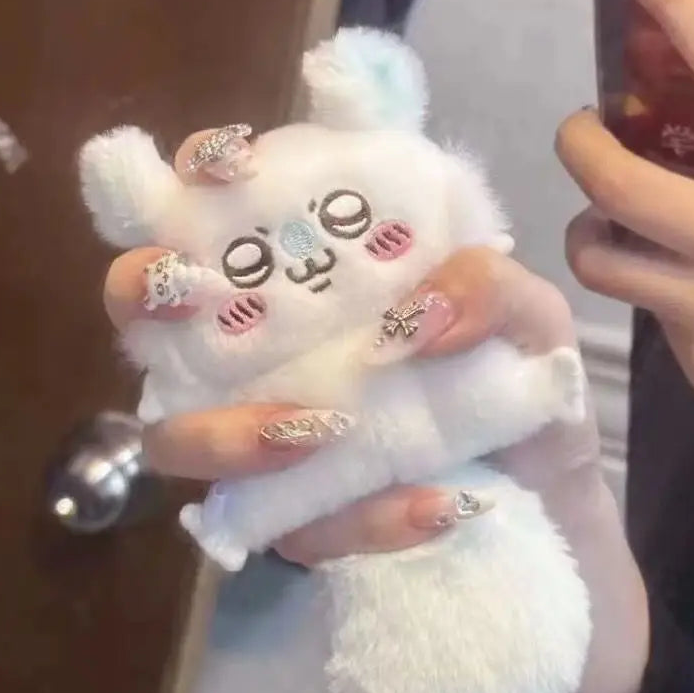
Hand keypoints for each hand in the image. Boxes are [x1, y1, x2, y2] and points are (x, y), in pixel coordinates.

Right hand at [103, 148, 648, 692]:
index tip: (226, 165)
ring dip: (230, 430)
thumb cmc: (523, 387)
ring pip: (176, 437)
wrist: (550, 505)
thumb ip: (490, 287)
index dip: (196, 177)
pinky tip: (438, 505)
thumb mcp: (531, 322)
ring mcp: (266, 442)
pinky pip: (294, 527)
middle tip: (190, 290)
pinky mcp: (295, 523)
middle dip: (143, 291)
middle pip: (146, 312)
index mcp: (318, 284)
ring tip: (325, 426)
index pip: (225, 214)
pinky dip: (363, 517)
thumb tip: (415, 320)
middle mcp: (269, 353)